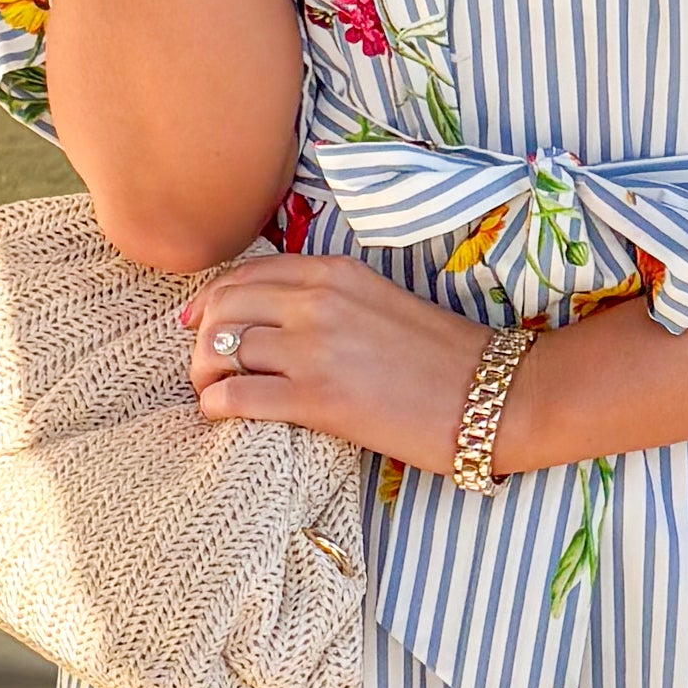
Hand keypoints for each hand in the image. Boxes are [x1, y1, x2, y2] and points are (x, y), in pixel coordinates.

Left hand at [182, 249, 495, 474]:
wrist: (492, 395)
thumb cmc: (442, 358)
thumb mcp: (378, 303)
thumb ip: (326, 300)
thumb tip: (271, 322)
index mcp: (332, 272)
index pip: (244, 273)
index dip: (211, 300)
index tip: (195, 322)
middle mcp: (316, 301)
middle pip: (222, 309)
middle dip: (200, 340)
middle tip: (204, 369)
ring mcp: (314, 348)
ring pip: (219, 350)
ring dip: (203, 375)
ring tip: (214, 395)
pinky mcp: (317, 397)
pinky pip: (235, 395)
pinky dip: (215, 405)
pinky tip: (222, 415)